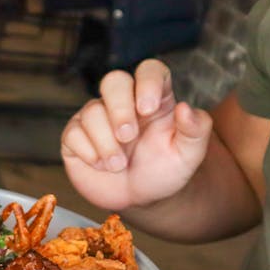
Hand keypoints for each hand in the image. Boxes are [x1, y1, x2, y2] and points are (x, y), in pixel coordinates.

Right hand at [61, 59, 214, 212]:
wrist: (139, 199)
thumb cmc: (164, 171)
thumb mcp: (189, 154)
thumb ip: (196, 130)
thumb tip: (185, 108)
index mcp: (154, 98)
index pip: (149, 70)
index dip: (147, 82)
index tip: (148, 109)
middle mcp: (123, 102)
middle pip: (114, 81)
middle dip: (119, 109)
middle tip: (128, 137)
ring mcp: (96, 118)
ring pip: (92, 111)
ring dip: (106, 143)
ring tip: (118, 165)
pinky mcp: (75, 137)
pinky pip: (73, 133)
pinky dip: (88, 152)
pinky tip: (101, 165)